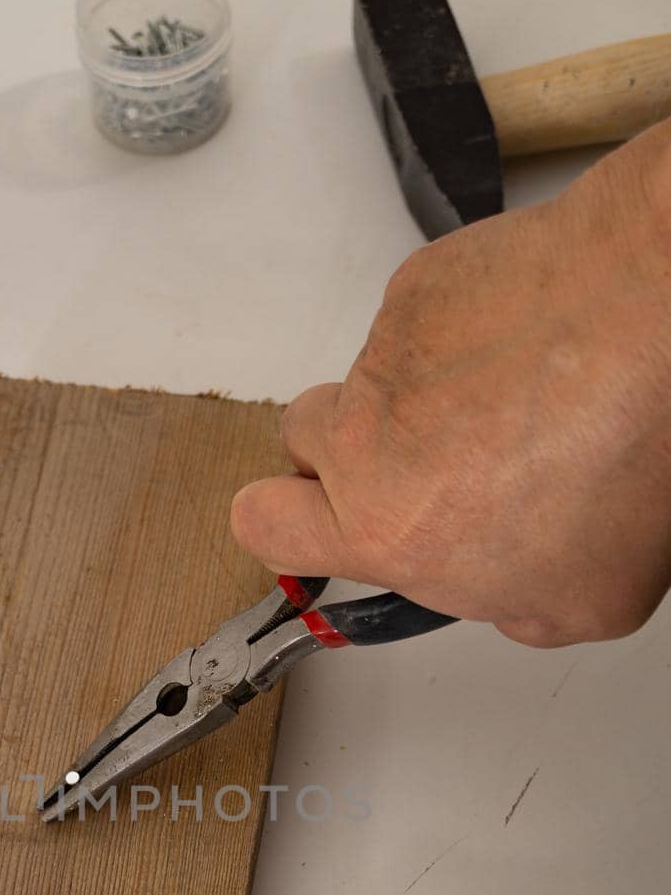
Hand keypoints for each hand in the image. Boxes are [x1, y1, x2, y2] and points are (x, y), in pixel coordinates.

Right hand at [232, 122, 670, 646]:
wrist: (653, 324)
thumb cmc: (625, 455)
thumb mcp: (584, 602)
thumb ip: (511, 608)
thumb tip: (511, 591)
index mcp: (386, 528)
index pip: (262, 525)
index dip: (283, 528)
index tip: (314, 529)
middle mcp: (365, 437)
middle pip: (301, 441)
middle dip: (346, 454)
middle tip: (419, 463)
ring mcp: (388, 352)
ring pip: (372, 380)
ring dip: (421, 394)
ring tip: (512, 398)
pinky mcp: (422, 285)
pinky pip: (420, 317)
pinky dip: (462, 334)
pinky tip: (531, 345)